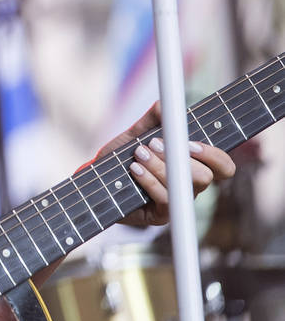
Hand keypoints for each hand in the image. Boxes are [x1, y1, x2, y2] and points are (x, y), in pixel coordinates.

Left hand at [95, 102, 235, 226]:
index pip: (223, 167)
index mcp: (193, 166)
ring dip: (160, 166)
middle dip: (179, 158)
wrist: (97, 179)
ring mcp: (177, 202)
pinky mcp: (161, 215)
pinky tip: (135, 169)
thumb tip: (165, 105)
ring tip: (138, 153)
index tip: (189, 143)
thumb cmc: (122, 156)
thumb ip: (153, 118)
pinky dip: (150, 180)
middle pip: (206, 177)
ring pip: (184, 187)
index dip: (213, 155)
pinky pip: (166, 199)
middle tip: (154, 143)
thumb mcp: (137, 133)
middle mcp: (190, 186)